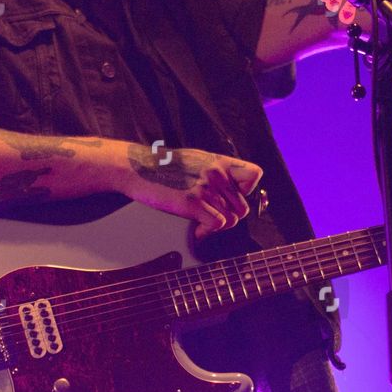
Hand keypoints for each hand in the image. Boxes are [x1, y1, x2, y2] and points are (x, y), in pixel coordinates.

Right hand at [121, 143, 263, 238]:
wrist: (137, 167)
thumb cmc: (164, 166)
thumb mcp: (198, 160)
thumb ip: (218, 172)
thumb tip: (235, 190)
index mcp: (220, 161)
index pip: (255, 175)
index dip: (246, 191)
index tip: (232, 196)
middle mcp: (216, 173)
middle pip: (242, 207)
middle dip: (228, 216)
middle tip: (209, 217)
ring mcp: (205, 188)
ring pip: (231, 220)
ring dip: (215, 225)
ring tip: (199, 221)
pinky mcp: (193, 203)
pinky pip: (217, 226)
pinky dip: (206, 232)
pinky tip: (195, 229)